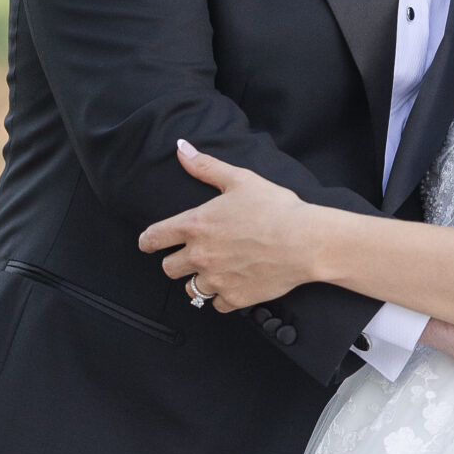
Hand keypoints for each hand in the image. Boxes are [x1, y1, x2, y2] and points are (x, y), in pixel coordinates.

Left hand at [139, 142, 325, 313]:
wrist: (306, 241)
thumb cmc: (275, 207)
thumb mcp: (239, 179)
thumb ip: (205, 166)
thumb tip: (180, 148)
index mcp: (196, 225)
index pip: (154, 238)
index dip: (147, 241)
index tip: (148, 243)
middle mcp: (200, 255)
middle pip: (168, 269)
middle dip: (177, 262)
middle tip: (193, 255)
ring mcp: (216, 280)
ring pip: (191, 290)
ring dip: (199, 281)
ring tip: (216, 271)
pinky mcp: (234, 298)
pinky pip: (216, 304)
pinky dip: (223, 296)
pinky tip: (235, 284)